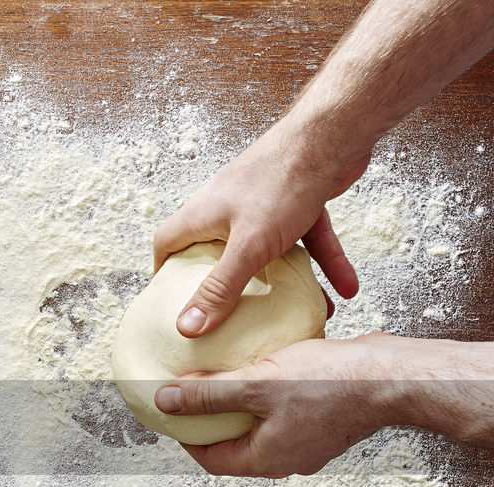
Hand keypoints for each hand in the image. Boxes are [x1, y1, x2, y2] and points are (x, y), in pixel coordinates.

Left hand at [152, 336, 396, 476]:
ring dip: (239, 408)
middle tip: (192, 395)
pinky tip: (262, 370)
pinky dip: (265, 399)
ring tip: (223, 380)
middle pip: (234, 447)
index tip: (172, 411)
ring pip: (259, 430)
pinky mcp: (325, 423)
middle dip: (210, 423)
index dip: (186, 436)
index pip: (210, 459)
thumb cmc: (333, 382)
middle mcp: (287, 459)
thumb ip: (209, 394)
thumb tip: (163, 400)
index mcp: (267, 459)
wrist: (396, 376)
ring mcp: (309, 443)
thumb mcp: (258, 383)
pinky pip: (283, 415)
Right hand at [153, 118, 369, 337]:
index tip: (170, 298)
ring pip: (268, 249)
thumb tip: (187, 327)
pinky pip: (306, 238)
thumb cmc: (282, 181)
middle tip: (226, 310)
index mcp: (203, 214)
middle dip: (223, 281)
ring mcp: (263, 203)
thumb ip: (220, 288)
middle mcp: (228, 207)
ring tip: (298, 308)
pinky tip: (345, 287)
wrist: (333, 134)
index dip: (165, 272)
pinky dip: (324, 262)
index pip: (167, 243)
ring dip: (284, 279)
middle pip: (214, 249)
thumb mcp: (247, 247)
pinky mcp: (298, 200)